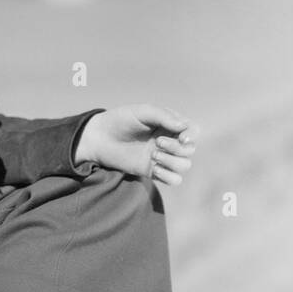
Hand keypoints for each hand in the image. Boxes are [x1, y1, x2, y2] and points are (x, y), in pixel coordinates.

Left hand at [73, 105, 198, 185]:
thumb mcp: (142, 112)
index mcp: (169, 124)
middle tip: (156, 143)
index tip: (182, 137)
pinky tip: (154, 168)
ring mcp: (162, 157)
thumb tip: (184, 127)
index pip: (193, 131)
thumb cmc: (120, 120)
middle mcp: (169, 141)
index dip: (192, 136)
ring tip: (153, 156)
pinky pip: (174, 179)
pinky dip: (169, 176)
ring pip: (185, 166)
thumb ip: (164, 116)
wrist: (99, 138)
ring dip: (173, 162)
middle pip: (190, 150)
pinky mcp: (153, 171)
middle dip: (177, 148)